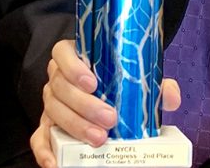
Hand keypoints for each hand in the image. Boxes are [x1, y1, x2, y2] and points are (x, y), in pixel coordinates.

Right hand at [30, 39, 180, 167]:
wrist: (104, 100)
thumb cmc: (116, 86)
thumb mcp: (134, 79)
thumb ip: (152, 84)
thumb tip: (170, 95)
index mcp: (73, 58)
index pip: (62, 53)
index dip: (73, 66)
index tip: (93, 82)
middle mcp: (58, 78)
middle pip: (59, 86)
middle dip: (83, 104)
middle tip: (108, 119)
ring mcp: (51, 103)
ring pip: (53, 110)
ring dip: (74, 125)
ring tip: (98, 139)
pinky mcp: (47, 127)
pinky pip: (39, 137)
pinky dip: (44, 150)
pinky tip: (54, 162)